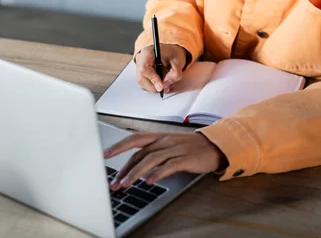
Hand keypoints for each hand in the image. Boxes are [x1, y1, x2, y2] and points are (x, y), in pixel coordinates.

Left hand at [104, 132, 227, 188]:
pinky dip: (158, 173)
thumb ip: (154, 154)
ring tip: (126, 184)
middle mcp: (165, 141)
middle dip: (124, 168)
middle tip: (114, 182)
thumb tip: (135, 167)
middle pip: (140, 152)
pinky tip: (150, 181)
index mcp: (159, 136)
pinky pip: (169, 166)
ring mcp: (175, 149)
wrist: (215, 145)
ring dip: (136, 173)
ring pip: (150, 160)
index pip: (134, 139)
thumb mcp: (170, 146)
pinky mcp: (185, 159)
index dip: (118, 146)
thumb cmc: (190, 148)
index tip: (104, 154)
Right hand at [135, 44, 186, 93]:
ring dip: (154, 88)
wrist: (171, 50)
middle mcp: (141, 59)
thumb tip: (166, 85)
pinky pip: (145, 84)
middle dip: (153, 86)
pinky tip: (162, 84)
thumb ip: (174, 74)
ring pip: (142, 83)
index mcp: (148, 52)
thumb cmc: (173, 53)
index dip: (152, 79)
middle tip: (165, 88)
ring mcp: (140, 67)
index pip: (144, 68)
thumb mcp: (178, 61)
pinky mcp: (142, 73)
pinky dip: (154, 87)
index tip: (161, 86)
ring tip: (166, 85)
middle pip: (141, 78)